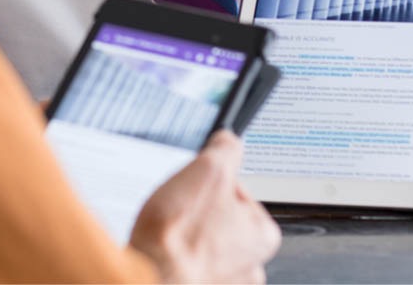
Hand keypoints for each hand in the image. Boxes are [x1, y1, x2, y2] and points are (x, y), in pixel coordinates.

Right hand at [129, 130, 280, 282]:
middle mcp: (251, 267)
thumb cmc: (179, 234)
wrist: (149, 276)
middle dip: (200, 211)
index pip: (238, 190)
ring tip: (172, 232)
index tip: (197, 188)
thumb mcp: (210, 169)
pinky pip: (189, 263)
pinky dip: (178, 255)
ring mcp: (224, 283)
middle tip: (181, 211)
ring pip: (204, 241)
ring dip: (188, 234)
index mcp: (263, 236)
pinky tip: (167, 249)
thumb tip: (229, 141)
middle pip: (222, 217)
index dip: (212, 182)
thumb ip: (226, 149)